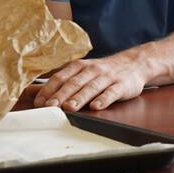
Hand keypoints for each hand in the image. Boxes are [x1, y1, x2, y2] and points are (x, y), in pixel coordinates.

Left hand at [34, 51, 148, 111]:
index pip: (61, 78)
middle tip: (50, 107)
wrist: (135, 64)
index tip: (39, 103)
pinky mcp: (122, 85)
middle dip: (61, 95)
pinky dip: (103, 99)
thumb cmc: (104, 72)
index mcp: (80, 66)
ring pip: (91, 87)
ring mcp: (108, 77)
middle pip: (74, 83)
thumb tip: (40, 95)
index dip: (49, 90)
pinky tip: (96, 106)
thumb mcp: (84, 71)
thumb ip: (66, 81)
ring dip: (79, 98)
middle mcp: (92, 70)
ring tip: (69, 108)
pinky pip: (112, 92)